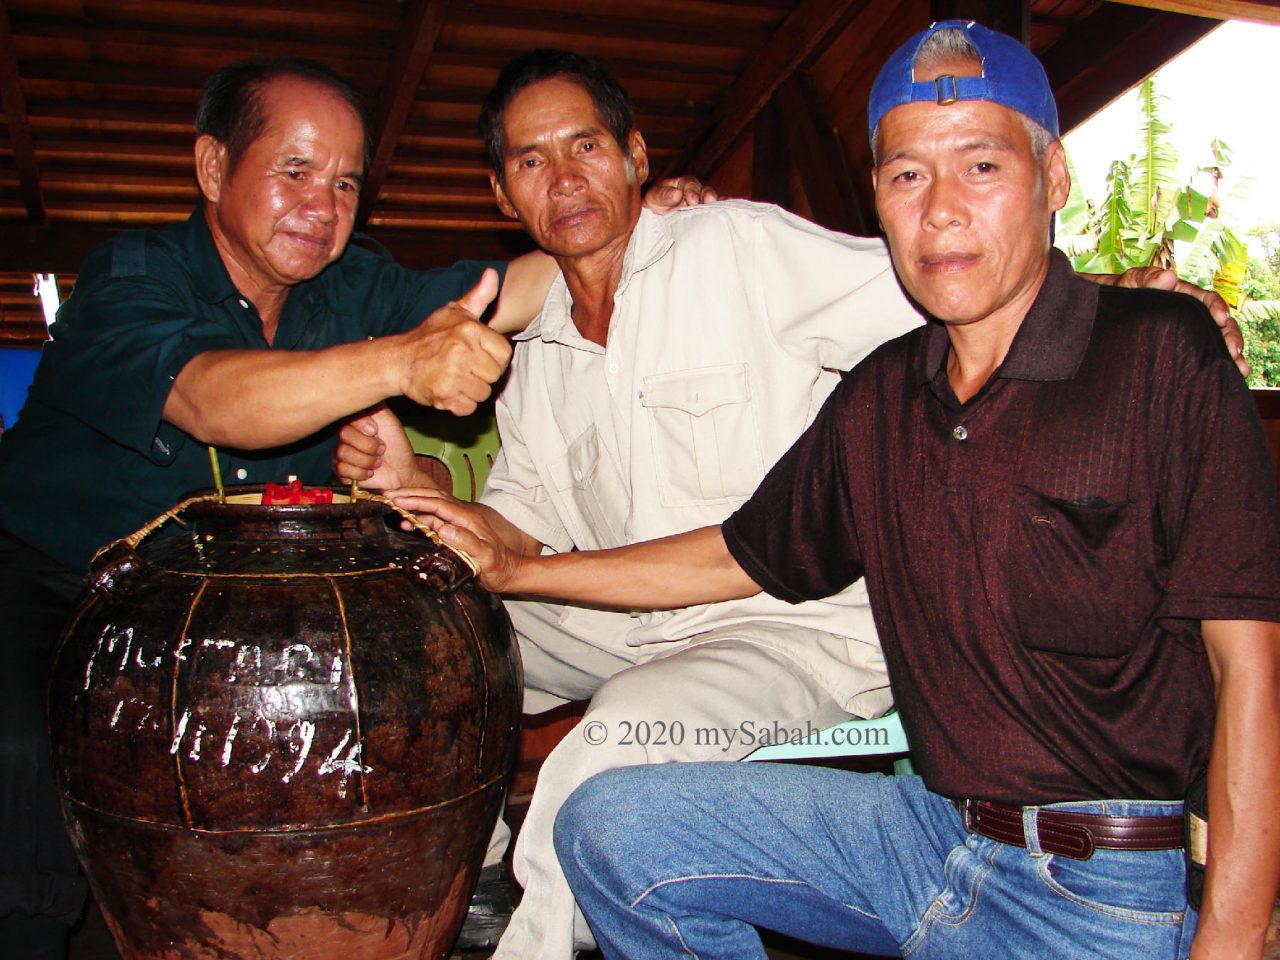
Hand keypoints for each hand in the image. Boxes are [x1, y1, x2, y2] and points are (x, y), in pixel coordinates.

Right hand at [334, 404, 433, 489]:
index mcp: (356, 421)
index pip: (347, 415)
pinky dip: (361, 473)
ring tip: (377, 462)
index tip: (376, 431)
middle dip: (368, 446)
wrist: (402, 472)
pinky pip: (342, 469)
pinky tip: (369, 472)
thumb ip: (376, 407)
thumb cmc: (397, 447)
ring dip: (367, 460)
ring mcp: (341, 451)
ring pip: (342, 453)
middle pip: (344, 434)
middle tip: (381, 449)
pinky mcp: (340, 469)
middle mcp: (346, 434)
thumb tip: (366, 387)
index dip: (362, 424)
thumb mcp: (390, 422)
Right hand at [389, 488, 530, 591]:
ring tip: (392, 507)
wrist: (508, 571)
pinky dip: (419, 517)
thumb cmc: (497, 566)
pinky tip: (408, 523)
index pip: (438, 504)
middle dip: (410, 495)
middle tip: (388, 496)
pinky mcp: (455, 530)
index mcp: (467, 519)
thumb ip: (466, 542)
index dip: (417, 501)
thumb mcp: (484, 556)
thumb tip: (443, 529)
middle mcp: (462, 516)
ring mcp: (458, 522)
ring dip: (412, 505)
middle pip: (433, 498)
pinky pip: (434, 518)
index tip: (397, 500)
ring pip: (432, 507)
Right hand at [397, 269, 513, 413]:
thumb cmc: (429, 336)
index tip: (478, 356)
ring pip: (482, 393)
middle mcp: (462, 351)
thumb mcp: (454, 311)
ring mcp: (452, 374)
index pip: (504, 353)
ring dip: (470, 391)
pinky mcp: (444, 395)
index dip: (493, 358)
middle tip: (463, 368)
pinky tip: (448, 391)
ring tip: (454, 378)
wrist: (397, 360)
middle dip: (481, 376)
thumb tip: (493, 274)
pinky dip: (459, 404)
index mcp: (469, 329)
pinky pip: (468, 408)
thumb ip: (479, 296)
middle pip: (494, 376)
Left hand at [642, 176, 718, 214]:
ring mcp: (700, 204)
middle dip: (706, 196)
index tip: (692, 200)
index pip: (690, 184)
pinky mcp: (703, 215)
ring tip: (716, 210)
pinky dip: (719, 212)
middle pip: (704, 192)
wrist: (654, 220)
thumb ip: (664, 195)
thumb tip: (677, 193)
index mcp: (682, 184)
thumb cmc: (654, 205)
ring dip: (713, 205)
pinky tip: (723, 215)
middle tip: (708, 202)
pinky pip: (713, 212)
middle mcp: (694, 192)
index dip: (692, 191)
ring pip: (710, 202)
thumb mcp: (654, 198)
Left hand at [1108, 267, 1248, 376]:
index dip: (1218, 308)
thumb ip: (1146, 278)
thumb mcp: (1130, 282)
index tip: (1220, 320)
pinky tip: (1225, 377)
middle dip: (1230, 337)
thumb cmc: (1119, 293)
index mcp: (1182, 295)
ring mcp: (1186, 332)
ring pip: (1213, 342)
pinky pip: (1200, 355)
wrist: (1104, 310)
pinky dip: (1214, 365)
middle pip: (1218, 324)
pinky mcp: (1179, 348)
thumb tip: (1170, 277)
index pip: (1207, 300)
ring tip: (1239, 370)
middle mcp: (1189, 314)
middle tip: (1235, 354)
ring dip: (1228, 355)